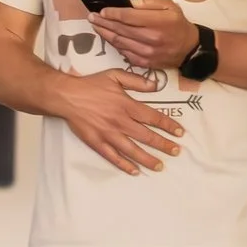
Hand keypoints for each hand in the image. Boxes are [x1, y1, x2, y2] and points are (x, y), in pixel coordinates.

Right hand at [58, 68, 183, 173]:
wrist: (66, 96)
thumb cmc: (90, 84)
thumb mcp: (114, 75)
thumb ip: (136, 81)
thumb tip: (156, 85)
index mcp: (126, 105)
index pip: (153, 117)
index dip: (168, 125)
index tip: (180, 133)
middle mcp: (120, 121)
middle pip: (146, 136)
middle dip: (163, 145)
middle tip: (176, 152)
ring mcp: (108, 134)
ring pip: (132, 150)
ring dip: (148, 159)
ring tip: (160, 166)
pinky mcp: (96, 142)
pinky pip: (113, 157)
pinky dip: (124, 165)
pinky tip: (135, 171)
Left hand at [90, 0, 197, 70]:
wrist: (189, 48)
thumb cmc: (177, 23)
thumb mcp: (169, 5)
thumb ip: (149, 1)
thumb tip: (128, 3)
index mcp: (158, 22)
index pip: (128, 17)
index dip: (112, 14)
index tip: (102, 11)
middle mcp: (151, 39)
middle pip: (120, 30)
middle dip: (103, 23)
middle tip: (91, 17)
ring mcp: (146, 53)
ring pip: (119, 42)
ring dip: (104, 34)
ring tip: (95, 26)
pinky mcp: (144, 63)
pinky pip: (124, 53)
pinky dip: (114, 44)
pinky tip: (108, 37)